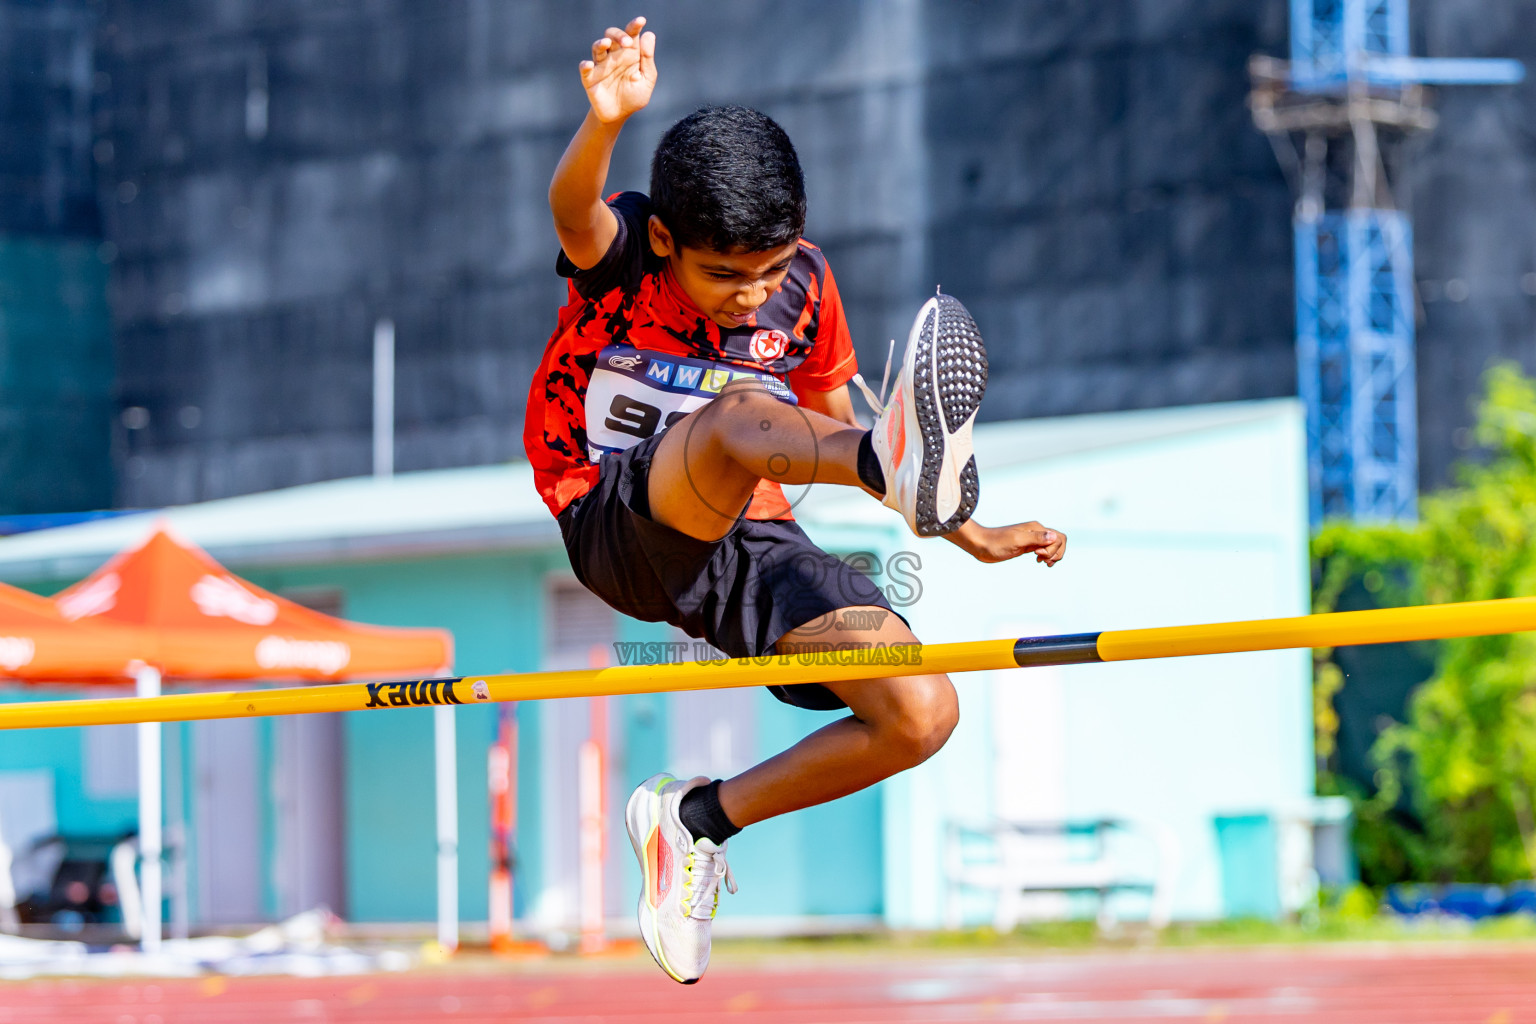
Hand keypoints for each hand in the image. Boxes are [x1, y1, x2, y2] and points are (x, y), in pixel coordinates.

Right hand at [580, 18, 656, 123]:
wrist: (619, 116)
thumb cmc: (634, 96)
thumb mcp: (646, 79)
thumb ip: (647, 58)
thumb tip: (649, 35)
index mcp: (629, 54)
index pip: (631, 35)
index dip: (634, 26)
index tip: (641, 21)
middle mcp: (613, 56)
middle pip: (611, 36)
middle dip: (618, 35)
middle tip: (627, 43)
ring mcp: (601, 66)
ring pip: (597, 47)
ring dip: (601, 43)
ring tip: (606, 43)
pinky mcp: (590, 78)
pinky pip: (585, 69)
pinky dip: (585, 65)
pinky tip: (589, 64)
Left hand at [947, 520, 1066, 565]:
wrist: (981, 545)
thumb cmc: (996, 543)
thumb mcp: (1017, 541)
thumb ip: (1036, 538)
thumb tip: (1054, 536)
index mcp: (1036, 528)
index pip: (1058, 537)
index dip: (1053, 549)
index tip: (1037, 553)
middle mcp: (1036, 532)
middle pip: (1059, 540)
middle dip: (1056, 552)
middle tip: (1043, 560)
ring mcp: (1031, 539)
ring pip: (1052, 545)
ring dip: (1052, 555)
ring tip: (1044, 563)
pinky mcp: (1026, 546)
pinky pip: (1043, 549)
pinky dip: (1046, 556)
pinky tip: (1039, 561)